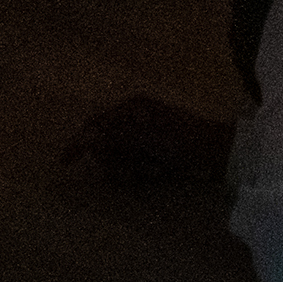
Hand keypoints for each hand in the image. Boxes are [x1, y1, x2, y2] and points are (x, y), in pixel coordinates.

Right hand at [65, 96, 231, 188]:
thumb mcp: (144, 136)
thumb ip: (112, 137)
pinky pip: (135, 168)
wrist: (218, 153)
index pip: (94, 125)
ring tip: (152, 170)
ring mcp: (146, 138)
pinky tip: (159, 172)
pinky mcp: (156, 154)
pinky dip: (143, 173)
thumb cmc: (182, 139)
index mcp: (130, 108)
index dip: (78, 143)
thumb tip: (83, 137)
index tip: (64, 164)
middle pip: (104, 147)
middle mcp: (135, 120)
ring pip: (119, 160)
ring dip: (131, 169)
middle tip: (131, 169)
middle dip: (114, 161)